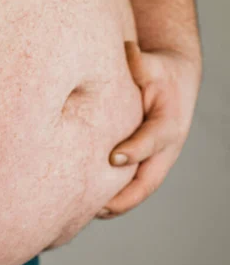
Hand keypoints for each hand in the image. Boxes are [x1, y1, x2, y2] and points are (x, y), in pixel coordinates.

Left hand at [97, 41, 200, 218]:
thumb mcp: (152, 63)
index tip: (114, 157)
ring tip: (87, 214)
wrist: (176, 82)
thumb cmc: (159, 72)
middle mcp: (166, 147)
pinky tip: (90, 207)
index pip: (153, 139)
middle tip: (96, 208)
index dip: (136, 149)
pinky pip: (133, 187)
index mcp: (169, 122)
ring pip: (140, 190)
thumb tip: (126, 50)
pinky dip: (116, 200)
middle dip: (124, 197)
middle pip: (148, 180)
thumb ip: (139, 61)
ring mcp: (158, 160)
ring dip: (117, 205)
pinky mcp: (148, 164)